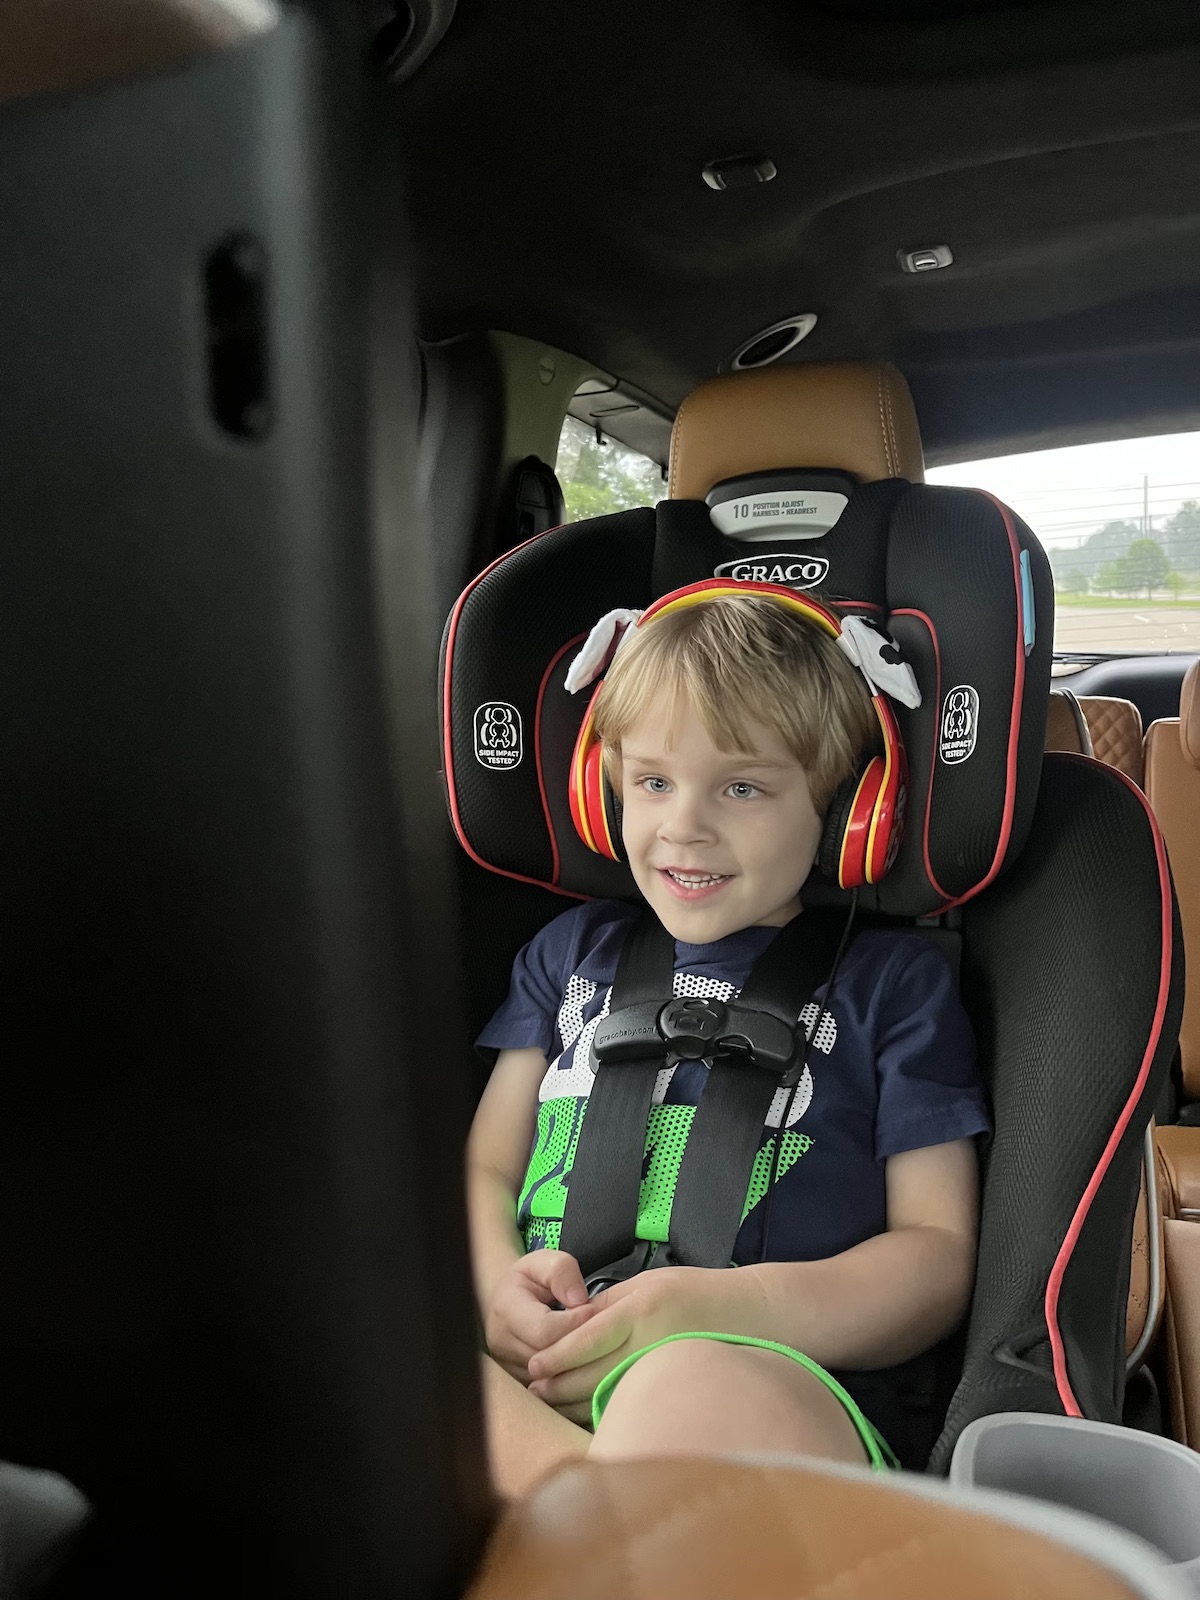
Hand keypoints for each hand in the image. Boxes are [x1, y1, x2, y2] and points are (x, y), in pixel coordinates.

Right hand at [484, 1250, 596, 1382]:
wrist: (507, 1301)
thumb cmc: (531, 1279)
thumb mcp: (544, 1261)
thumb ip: (562, 1270)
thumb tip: (578, 1300)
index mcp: (506, 1311)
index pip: (544, 1330)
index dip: (575, 1323)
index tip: (596, 1309)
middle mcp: (502, 1345)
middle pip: (549, 1360)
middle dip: (581, 1346)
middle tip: (604, 1331)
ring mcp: (509, 1368)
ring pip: (551, 1379)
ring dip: (579, 1364)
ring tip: (598, 1346)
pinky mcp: (519, 1384)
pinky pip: (550, 1390)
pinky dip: (573, 1378)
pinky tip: (588, 1363)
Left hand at [526, 1265, 720, 1416]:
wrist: (750, 1313)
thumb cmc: (696, 1291)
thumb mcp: (649, 1283)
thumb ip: (611, 1303)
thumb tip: (573, 1324)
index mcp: (642, 1309)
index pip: (589, 1338)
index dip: (558, 1355)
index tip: (534, 1365)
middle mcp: (650, 1340)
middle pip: (594, 1371)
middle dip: (560, 1384)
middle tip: (533, 1391)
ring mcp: (663, 1366)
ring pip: (610, 1391)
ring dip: (575, 1401)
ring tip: (550, 1404)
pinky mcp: (673, 1384)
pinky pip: (631, 1398)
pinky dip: (605, 1407)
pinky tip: (585, 1412)